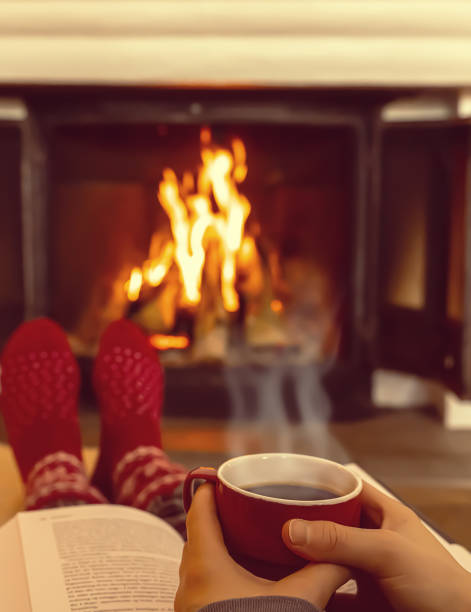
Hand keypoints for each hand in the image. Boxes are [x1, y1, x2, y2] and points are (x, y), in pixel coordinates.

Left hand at [175, 484, 349, 611]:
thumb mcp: (298, 601)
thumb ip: (324, 571)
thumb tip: (348, 555)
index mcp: (205, 564)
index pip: (198, 510)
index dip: (211, 488)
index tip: (225, 477)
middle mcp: (189, 582)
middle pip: (199, 534)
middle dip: (221, 517)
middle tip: (246, 505)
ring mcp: (190, 605)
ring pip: (200, 562)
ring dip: (221, 547)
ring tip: (249, 537)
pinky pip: (205, 585)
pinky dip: (222, 572)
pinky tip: (247, 576)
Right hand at [282, 481, 470, 611]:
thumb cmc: (442, 587)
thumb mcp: (388, 552)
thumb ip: (342, 540)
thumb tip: (294, 528)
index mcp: (385, 516)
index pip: (347, 489)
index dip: (321, 484)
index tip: (288, 484)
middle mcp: (374, 540)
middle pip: (331, 525)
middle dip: (305, 525)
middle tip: (272, 524)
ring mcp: (368, 572)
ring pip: (328, 560)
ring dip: (305, 561)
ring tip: (273, 554)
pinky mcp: (364, 602)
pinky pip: (331, 594)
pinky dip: (315, 593)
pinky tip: (295, 591)